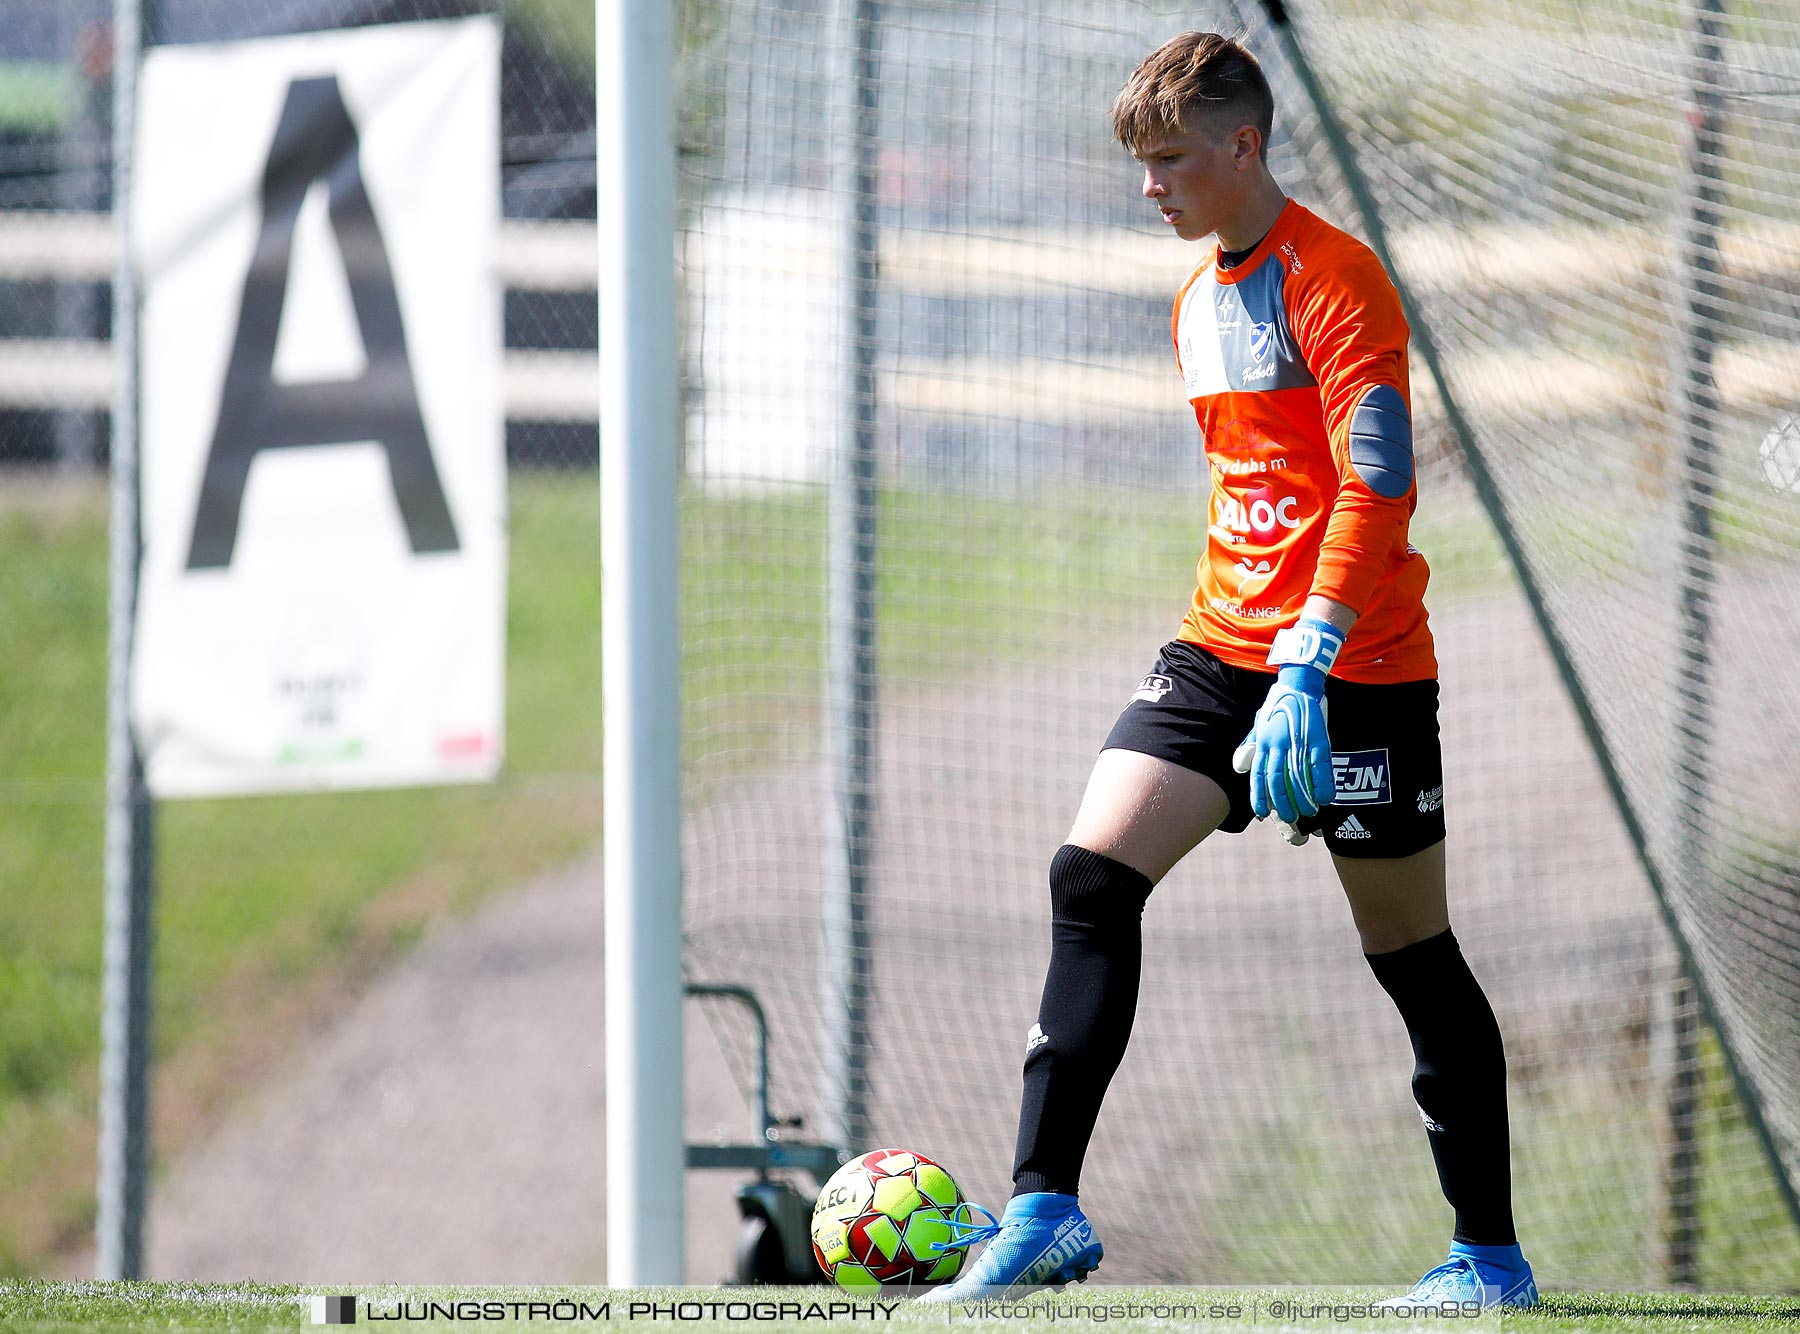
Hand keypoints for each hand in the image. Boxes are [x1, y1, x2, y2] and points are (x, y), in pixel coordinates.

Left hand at [1231, 617, 1345, 827]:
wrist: (1297, 684)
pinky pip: (1320, 765)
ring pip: (1298, 776)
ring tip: (1307, 813)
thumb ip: (1250, 746)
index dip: (1260, 797)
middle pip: (1278, 780)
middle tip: (1289, 818)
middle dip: (1282, 803)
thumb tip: (1239, 767)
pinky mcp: (1318, 738)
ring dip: (1302, 798)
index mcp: (1263, 742)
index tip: (1262, 814)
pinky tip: (1326, 798)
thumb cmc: (1277, 706)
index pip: (1259, 776)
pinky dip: (1322, 783)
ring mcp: (1298, 741)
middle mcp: (1278, 744)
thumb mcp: (1258, 725)